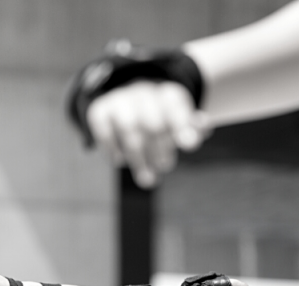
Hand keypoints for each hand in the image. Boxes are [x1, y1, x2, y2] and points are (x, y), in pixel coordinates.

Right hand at [86, 80, 210, 187]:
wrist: (124, 94)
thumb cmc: (158, 114)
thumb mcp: (178, 118)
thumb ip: (192, 127)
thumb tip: (200, 134)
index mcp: (165, 92)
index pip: (175, 108)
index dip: (182, 126)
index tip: (189, 146)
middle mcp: (141, 92)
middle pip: (153, 124)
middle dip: (160, 150)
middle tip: (166, 166)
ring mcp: (118, 101)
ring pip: (129, 131)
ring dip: (139, 160)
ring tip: (147, 179)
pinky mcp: (98, 110)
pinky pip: (105, 133)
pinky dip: (113, 150)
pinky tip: (120, 161)